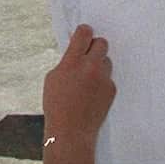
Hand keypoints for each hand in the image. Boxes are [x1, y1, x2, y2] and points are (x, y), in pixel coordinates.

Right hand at [42, 24, 115, 141]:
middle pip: (101, 43)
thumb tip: (76, 50)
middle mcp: (90, 66)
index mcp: (73, 61)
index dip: (83, 32)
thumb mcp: (53, 78)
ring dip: (99, 64)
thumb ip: (67, 61)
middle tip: (87, 55)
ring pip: (106, 60)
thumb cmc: (56, 105)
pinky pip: (108, 77)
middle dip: (94, 46)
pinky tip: (92, 93)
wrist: (71, 131)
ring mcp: (103, 78)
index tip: (83, 35)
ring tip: (88, 79)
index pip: (84, 33)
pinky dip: (102, 81)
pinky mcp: (111, 89)